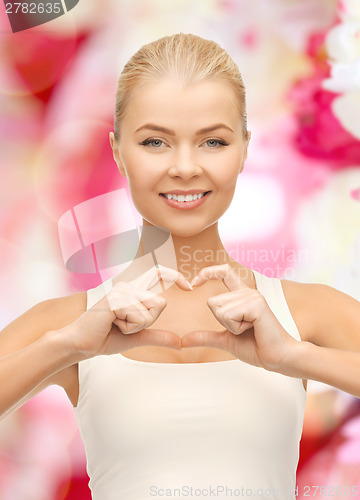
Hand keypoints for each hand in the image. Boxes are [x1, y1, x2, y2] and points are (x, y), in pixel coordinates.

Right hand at [62, 265, 191, 358]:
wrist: (81, 345)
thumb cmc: (105, 338)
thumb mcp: (137, 337)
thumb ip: (158, 336)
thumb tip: (179, 342)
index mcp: (132, 290)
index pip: (158, 274)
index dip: (174, 276)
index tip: (189, 287)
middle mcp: (128, 285)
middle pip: (161, 303)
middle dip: (148, 322)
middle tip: (125, 325)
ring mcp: (121, 290)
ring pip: (151, 311)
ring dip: (137, 326)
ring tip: (116, 324)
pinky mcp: (116, 299)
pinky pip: (139, 317)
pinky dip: (129, 328)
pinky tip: (111, 324)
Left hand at [181, 264, 298, 372]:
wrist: (277, 358)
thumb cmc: (257, 347)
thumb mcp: (225, 340)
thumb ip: (206, 337)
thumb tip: (184, 340)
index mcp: (242, 296)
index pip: (224, 272)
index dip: (207, 273)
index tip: (193, 283)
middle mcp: (247, 292)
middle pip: (212, 302)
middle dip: (222, 322)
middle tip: (243, 329)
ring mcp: (252, 296)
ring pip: (219, 310)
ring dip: (230, 326)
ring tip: (250, 330)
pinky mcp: (256, 304)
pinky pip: (228, 315)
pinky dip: (236, 328)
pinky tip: (253, 329)